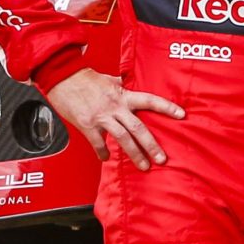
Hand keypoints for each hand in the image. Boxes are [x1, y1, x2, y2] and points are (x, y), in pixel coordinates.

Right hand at [46, 69, 185, 169]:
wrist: (62, 76)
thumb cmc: (84, 78)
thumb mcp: (108, 79)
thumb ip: (121, 85)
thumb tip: (129, 83)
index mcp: (123, 95)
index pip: (150, 100)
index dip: (166, 107)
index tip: (181, 114)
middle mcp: (115, 107)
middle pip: (138, 127)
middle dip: (151, 145)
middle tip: (161, 158)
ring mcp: (102, 117)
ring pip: (122, 138)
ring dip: (134, 154)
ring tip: (143, 166)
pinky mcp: (87, 125)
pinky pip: (98, 143)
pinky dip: (103, 153)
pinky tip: (106, 158)